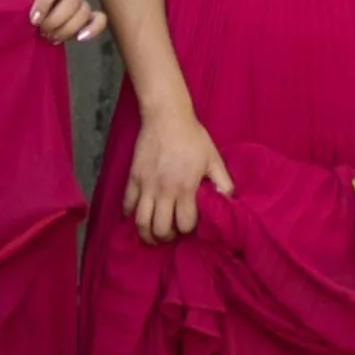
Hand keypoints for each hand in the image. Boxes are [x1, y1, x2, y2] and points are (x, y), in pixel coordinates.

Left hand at [13, 0, 107, 44]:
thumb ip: (20, 5)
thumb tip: (23, 20)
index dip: (44, 3)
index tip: (33, 20)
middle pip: (72, 1)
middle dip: (56, 21)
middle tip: (42, 31)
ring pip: (84, 12)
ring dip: (68, 29)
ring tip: (52, 37)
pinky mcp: (88, 14)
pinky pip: (100, 19)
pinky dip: (93, 29)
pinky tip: (80, 38)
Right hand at [124, 107, 233, 244]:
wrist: (166, 117)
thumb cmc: (193, 137)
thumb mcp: (214, 159)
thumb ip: (223, 182)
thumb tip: (228, 202)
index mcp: (185, 188)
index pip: (184, 224)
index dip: (188, 230)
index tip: (189, 226)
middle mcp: (164, 191)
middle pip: (160, 229)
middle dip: (166, 237)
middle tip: (171, 234)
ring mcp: (146, 185)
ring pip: (140, 222)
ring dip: (146, 234)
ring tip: (152, 235)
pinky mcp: (133, 178)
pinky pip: (127, 204)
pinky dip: (129, 215)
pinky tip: (136, 216)